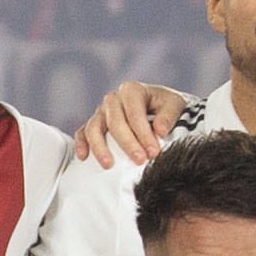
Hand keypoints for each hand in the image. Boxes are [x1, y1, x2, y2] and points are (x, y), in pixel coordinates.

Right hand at [74, 82, 193, 166]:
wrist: (157, 108)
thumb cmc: (165, 107)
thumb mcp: (174, 105)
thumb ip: (169, 115)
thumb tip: (160, 130)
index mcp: (132, 90)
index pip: (134, 113)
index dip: (143, 134)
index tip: (153, 152)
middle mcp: (113, 99)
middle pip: (115, 122)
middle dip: (127, 143)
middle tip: (140, 160)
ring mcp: (101, 112)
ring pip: (94, 128)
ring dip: (100, 147)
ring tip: (108, 165)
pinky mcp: (94, 124)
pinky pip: (82, 133)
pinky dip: (81, 144)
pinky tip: (84, 157)